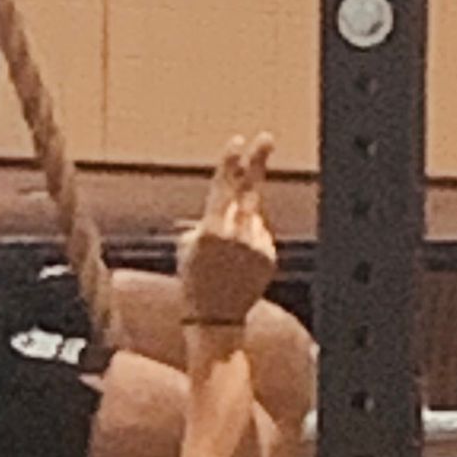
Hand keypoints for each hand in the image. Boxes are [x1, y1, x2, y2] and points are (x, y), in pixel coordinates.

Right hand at [179, 134, 277, 326]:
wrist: (215, 318)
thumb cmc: (193, 280)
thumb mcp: (187, 247)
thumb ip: (207, 221)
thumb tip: (228, 203)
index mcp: (211, 231)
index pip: (223, 187)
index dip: (230, 162)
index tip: (237, 140)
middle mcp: (237, 235)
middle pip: (251, 190)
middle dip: (258, 162)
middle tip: (267, 137)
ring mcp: (257, 246)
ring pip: (254, 216)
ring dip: (243, 221)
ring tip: (227, 251)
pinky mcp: (270, 256)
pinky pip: (261, 236)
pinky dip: (250, 241)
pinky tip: (239, 263)